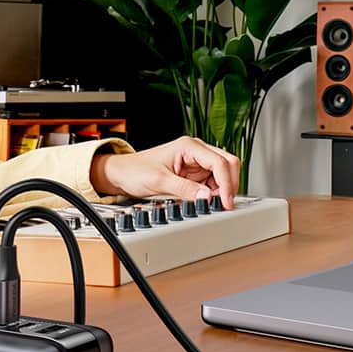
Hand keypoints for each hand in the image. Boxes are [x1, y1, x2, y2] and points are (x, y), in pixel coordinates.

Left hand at [90, 136, 240, 208]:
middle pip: (228, 164)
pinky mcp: (195, 175)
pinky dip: (215, 193)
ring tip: (213, 205)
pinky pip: (213, 183)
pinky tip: (207, 202)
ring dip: (223, 190)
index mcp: (189, 146)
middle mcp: (196, 152)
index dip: (227, 183)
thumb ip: (184, 189)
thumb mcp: (159, 181)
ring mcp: (197, 163)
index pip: (219, 162)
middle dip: (230, 184)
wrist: (123, 174)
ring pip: (223, 175)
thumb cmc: (135, 170)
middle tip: (224, 204)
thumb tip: (207, 197)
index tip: (225, 201)